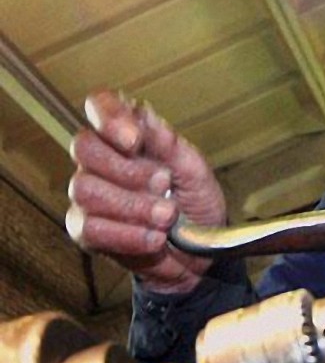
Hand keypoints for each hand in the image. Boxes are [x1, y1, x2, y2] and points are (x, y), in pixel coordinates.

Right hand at [65, 89, 226, 293]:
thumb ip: (169, 144)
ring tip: (167, 216)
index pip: (101, 107)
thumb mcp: (195, 171)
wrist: (201, 255)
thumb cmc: (197, 206)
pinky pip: (91, 228)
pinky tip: (154, 238)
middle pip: (85, 148)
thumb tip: (145, 115)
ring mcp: (91, 197)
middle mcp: (103, 163)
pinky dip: (128, 235)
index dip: (109, 117)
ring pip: (86, 190)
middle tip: (164, 184)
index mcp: (129, 138)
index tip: (133, 139)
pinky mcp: (88, 232)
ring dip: (133, 206)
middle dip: (128, 169)